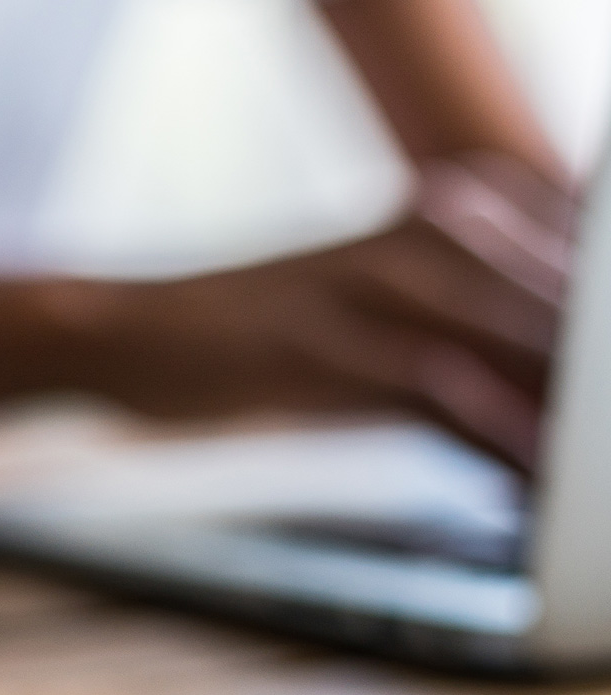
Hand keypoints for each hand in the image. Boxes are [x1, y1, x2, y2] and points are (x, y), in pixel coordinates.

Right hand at [106, 153, 574, 471]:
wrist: (131, 330)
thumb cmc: (263, 330)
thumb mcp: (388, 303)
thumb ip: (487, 325)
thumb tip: (572, 388)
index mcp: (465, 204)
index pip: (591, 268)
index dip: (603, 348)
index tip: (609, 419)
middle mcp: (437, 224)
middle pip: (575, 311)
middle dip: (600, 389)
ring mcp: (382, 282)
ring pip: (529, 348)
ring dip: (575, 423)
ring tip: (594, 479)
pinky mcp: (332, 343)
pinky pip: (446, 396)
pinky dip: (500, 445)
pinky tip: (535, 490)